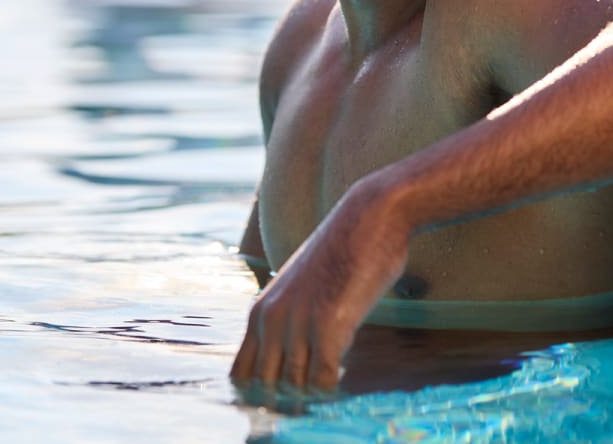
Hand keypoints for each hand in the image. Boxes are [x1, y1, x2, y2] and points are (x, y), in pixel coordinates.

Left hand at [230, 177, 409, 390]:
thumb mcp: (301, 283)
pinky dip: (332, 386)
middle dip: (288, 398)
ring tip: (333, 378)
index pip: (241, 375)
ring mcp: (298, 322)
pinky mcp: (329, 325)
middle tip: (313, 390)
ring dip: (314, 392)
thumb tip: (296, 351)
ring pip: (294, 388)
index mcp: (260, 309)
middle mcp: (272, 318)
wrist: (371, 214)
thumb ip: (290, 315)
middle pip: (265, 388)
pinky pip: (322, 380)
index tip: (290, 390)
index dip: (262, 391)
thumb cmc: (343, 249)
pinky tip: (344, 370)